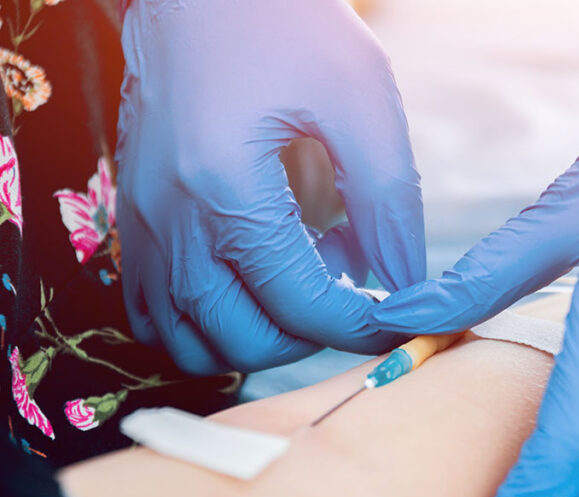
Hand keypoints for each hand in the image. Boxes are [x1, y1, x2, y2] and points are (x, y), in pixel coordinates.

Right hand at [116, 0, 422, 373]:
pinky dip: (208, 324)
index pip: (301, 306)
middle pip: (244, 341)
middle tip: (346, 282)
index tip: (400, 314)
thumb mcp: (362, 100)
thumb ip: (389, 201)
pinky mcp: (133, 225)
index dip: (363, 325)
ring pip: (192, 343)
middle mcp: (169, 221)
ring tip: (299, 280)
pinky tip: (252, 282)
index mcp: (226, 187)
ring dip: (259, 337)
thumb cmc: (287, 26)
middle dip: (313, 334)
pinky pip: (156, 317)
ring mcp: (141, 228)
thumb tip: (404, 285)